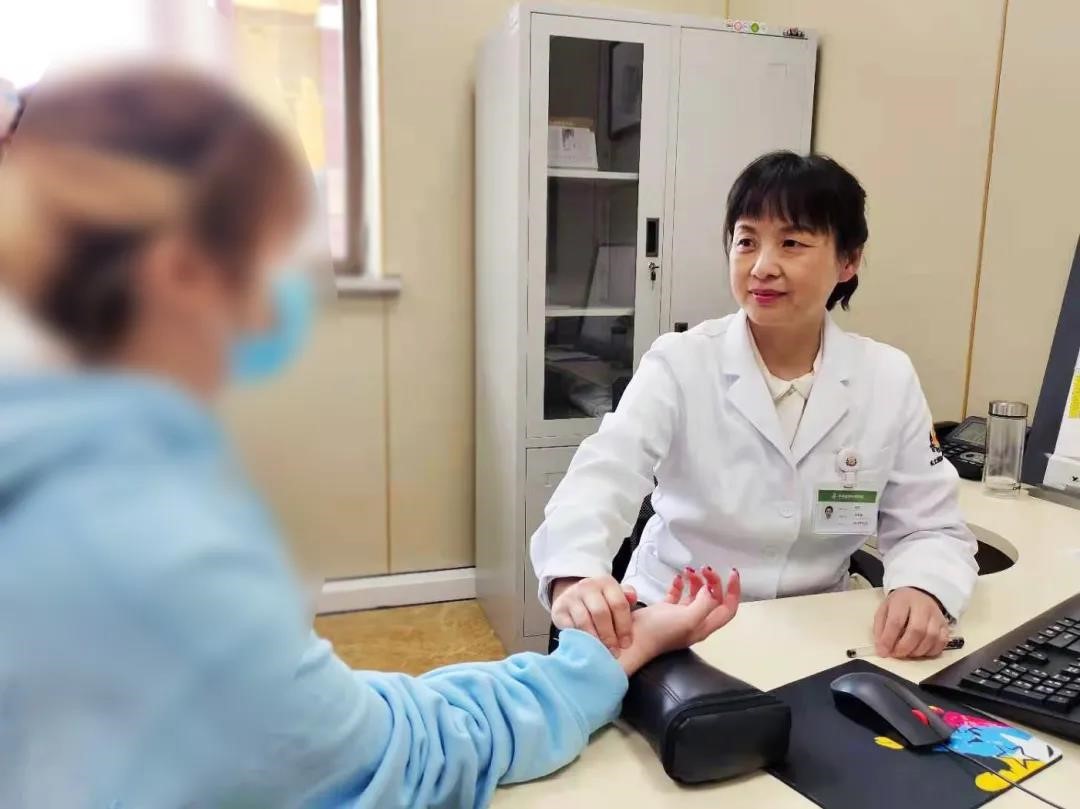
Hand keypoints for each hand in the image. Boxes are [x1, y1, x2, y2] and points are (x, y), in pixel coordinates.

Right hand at [551, 575, 636, 653]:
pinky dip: (579, 639)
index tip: (626, 643)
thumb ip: (627, 597)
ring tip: (601, 652)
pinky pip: (570, 627)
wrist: (573, 595)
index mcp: (606, 582)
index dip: (624, 626)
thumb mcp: (616, 595)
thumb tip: (632, 597)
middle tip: (614, 652)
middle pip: (601, 613)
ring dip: (595, 640)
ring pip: (584, 621)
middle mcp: (588, 587)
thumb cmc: (601, 600)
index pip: (618, 604)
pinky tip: (587, 648)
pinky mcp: (559, 610)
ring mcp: (571, 597)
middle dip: (609, 635)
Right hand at [618, 568, 740, 676]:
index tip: (732, 573)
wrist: (631, 640)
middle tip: (704, 568)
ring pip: (696, 596)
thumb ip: (704, 604)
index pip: (728, 608)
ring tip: (690, 570)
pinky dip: (679, 585)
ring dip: (697, 581)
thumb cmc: (660, 632)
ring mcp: (679, 617)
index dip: (733, 591)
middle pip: (713, 599)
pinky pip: (677, 596)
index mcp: (704, 625)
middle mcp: (695, 622)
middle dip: (713, 582)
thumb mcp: (688, 619)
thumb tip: (711, 589)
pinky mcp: (664, 612)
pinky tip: (677, 578)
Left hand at [873, 587, 949, 658]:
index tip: (883, 652)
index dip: (889, 639)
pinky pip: (942, 642)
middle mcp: (922, 606)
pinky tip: (921, 652)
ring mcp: (937, 616)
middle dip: (904, 647)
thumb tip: (882, 649)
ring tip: (907, 653)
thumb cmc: (899, 605)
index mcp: (903, 600)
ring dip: (917, 651)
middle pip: (917, 630)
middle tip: (896, 654)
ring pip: (931, 637)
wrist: (919, 594)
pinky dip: (931, 651)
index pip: (896, 621)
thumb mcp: (884, 610)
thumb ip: (881, 628)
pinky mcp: (945, 625)